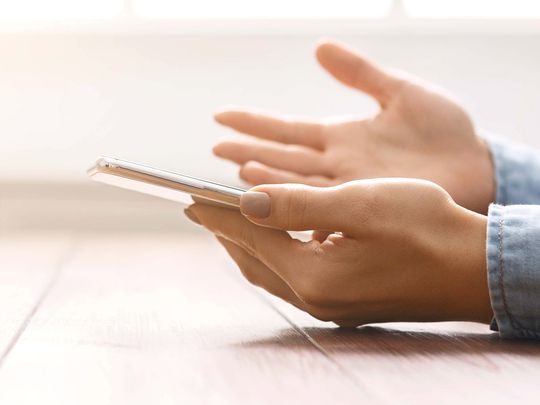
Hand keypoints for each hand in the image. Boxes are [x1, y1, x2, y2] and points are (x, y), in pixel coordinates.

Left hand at [185, 180, 492, 325]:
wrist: (473, 268)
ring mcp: (330, 305)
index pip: (250, 237)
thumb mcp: (360, 204)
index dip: (217, 214)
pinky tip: (275, 240)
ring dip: (247, 244)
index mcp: (314, 276)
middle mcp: (316, 298)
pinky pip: (291, 277)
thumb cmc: (426, 229)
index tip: (188, 197)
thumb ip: (298, 205)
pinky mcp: (343, 302)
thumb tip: (246, 200)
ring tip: (229, 221)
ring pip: (270, 272)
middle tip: (200, 207)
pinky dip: (273, 254)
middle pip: (253, 260)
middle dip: (224, 231)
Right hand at [213, 41, 493, 213]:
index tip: (221, 116)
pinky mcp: (366, 207)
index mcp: (342, 137)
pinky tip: (276, 206)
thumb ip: (361, 74)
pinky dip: (298, 207)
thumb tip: (319, 47)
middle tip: (215, 147)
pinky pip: (323, 208)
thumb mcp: (402, 93)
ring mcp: (349, 188)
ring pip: (297, 184)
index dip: (254, 122)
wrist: (478, 169)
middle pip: (282, 158)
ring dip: (267, 176)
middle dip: (248, 151)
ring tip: (237, 169)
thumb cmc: (445, 132)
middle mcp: (337, 165)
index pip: (288, 130)